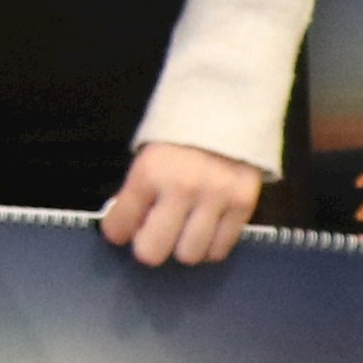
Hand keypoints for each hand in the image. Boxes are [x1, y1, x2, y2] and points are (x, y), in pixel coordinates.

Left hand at [99, 141, 261, 266]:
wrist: (229, 107)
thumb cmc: (181, 132)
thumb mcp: (148, 155)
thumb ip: (137, 192)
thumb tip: (127, 227)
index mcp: (149, 173)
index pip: (119, 226)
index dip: (118, 232)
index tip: (123, 229)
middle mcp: (181, 189)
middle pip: (153, 251)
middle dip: (149, 247)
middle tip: (155, 236)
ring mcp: (215, 199)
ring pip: (189, 255)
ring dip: (183, 247)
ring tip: (185, 230)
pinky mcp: (244, 205)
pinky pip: (220, 248)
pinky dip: (211, 244)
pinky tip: (207, 228)